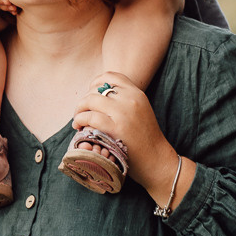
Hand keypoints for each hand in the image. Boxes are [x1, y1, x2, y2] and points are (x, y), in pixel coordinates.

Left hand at [72, 73, 183, 201]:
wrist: (157, 160)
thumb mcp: (140, 110)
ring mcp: (123, 113)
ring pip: (90, 100)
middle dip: (85, 99)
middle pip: (97, 88)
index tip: (90, 94)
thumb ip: (124, 100)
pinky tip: (79, 127)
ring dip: (79, 109)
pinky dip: (80, 120)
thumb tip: (98, 94)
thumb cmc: (145, 138)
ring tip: (78, 120)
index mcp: (137, 93)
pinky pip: (90, 117)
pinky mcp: (115, 129)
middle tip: (81, 111)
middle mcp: (130, 99)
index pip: (111, 76)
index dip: (96, 83)